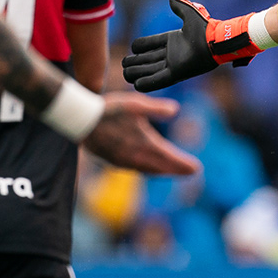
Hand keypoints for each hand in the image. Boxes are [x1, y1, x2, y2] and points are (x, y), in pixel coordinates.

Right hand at [83, 91, 200, 175]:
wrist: (81, 121)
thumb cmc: (109, 109)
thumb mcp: (134, 104)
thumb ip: (156, 108)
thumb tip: (176, 109)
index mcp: (144, 143)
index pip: (169, 157)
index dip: (183, 163)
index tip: (196, 169)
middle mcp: (136, 157)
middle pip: (161, 167)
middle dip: (176, 170)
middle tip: (191, 173)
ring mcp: (124, 161)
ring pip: (148, 170)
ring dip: (162, 171)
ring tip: (172, 171)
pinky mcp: (113, 161)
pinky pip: (136, 169)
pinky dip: (147, 170)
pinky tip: (147, 167)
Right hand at [122, 0, 262, 92]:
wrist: (216, 41)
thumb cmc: (206, 28)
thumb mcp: (190, 13)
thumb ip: (179, 6)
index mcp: (173, 40)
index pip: (151, 43)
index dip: (141, 46)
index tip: (133, 48)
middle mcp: (172, 54)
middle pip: (147, 59)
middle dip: (135, 62)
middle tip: (124, 63)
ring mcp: (173, 64)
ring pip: (150, 69)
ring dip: (137, 72)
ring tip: (125, 74)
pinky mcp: (176, 74)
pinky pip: (158, 80)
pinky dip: (147, 82)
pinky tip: (136, 84)